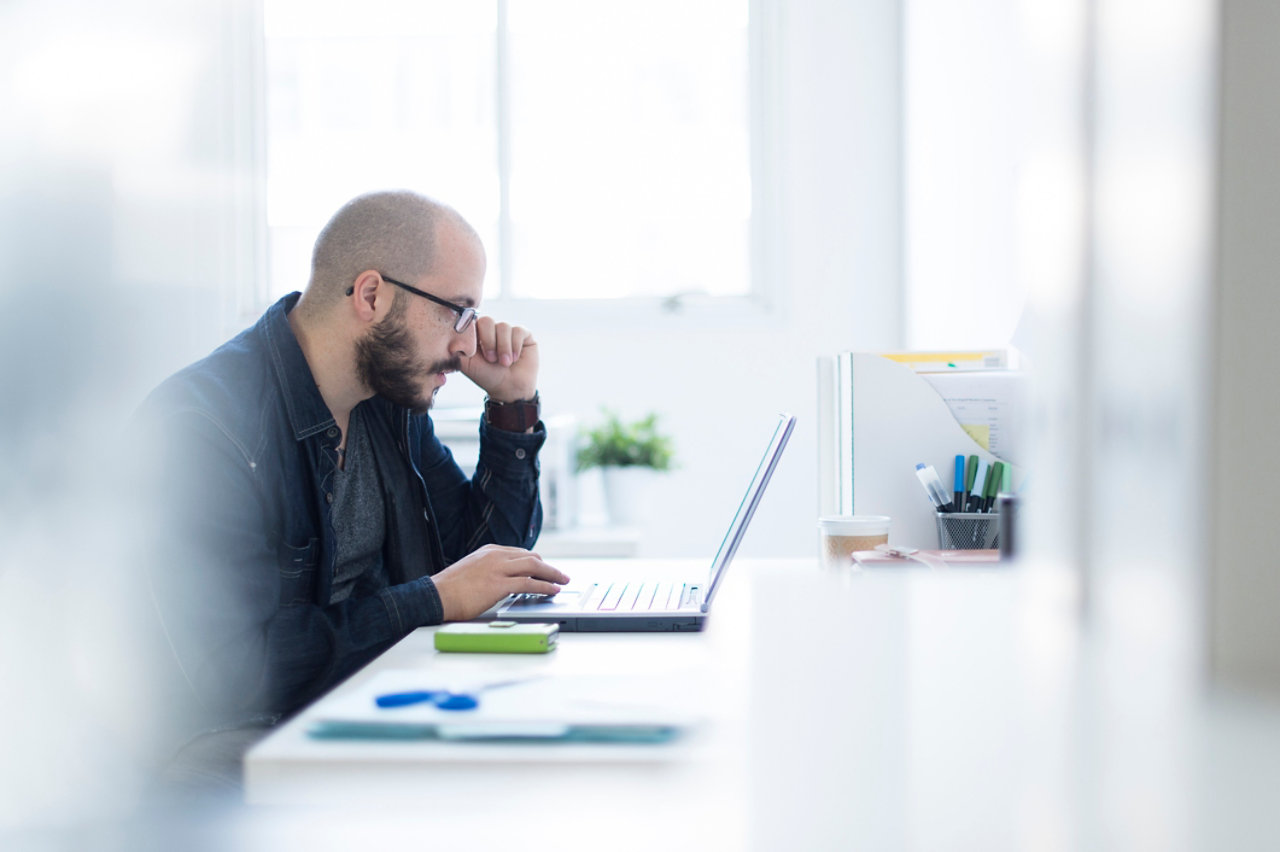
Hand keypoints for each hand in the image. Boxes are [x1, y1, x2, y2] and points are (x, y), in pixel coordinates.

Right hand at [432, 544, 569, 621]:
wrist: (436, 596)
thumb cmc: (450, 588)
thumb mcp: (472, 570)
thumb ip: (489, 570)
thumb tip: (503, 580)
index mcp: (489, 551)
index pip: (521, 553)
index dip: (537, 562)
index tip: (546, 569)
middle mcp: (496, 556)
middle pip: (532, 557)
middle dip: (549, 566)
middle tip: (561, 575)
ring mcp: (498, 568)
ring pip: (534, 567)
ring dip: (552, 574)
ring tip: (563, 581)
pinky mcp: (498, 584)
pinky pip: (529, 583)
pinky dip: (544, 586)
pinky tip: (552, 590)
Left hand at [458, 316, 538, 402]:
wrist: (508, 389)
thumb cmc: (487, 376)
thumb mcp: (467, 364)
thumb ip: (456, 350)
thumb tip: (448, 340)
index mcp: (476, 334)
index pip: (472, 321)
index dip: (474, 335)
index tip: (475, 352)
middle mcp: (492, 329)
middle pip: (487, 320)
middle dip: (489, 341)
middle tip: (491, 359)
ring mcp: (508, 331)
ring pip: (504, 326)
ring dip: (503, 347)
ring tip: (504, 363)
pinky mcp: (524, 335)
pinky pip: (518, 331)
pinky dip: (515, 346)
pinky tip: (514, 358)